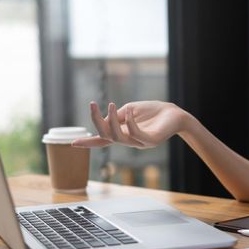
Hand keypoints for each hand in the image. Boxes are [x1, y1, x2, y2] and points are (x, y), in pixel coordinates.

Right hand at [72, 101, 186, 148]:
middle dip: (96, 122)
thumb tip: (104, 119)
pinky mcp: (152, 140)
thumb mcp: (130, 110)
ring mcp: (140, 143)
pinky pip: (137, 134)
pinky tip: (129, 111)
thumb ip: (117, 115)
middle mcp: (130, 141)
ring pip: (118, 137)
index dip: (88, 142)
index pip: (102, 140)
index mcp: (123, 134)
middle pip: (106, 136)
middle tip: (92, 105)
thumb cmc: (153, 111)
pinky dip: (130, 122)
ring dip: (111, 121)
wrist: (176, 114)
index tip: (72, 144)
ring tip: (110, 105)